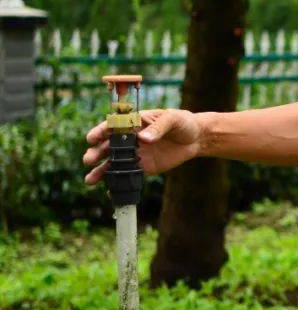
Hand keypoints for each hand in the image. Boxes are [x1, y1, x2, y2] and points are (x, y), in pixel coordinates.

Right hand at [83, 108, 204, 183]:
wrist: (196, 138)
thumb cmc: (183, 122)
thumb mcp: (173, 119)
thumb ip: (158, 127)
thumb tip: (143, 138)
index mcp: (134, 122)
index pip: (112, 126)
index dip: (100, 131)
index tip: (91, 138)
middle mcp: (130, 139)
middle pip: (107, 146)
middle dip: (96, 153)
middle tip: (89, 160)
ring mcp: (135, 154)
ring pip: (113, 162)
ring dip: (100, 171)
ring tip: (90, 179)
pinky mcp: (143, 167)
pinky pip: (128, 175)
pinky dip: (117, 182)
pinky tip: (109, 190)